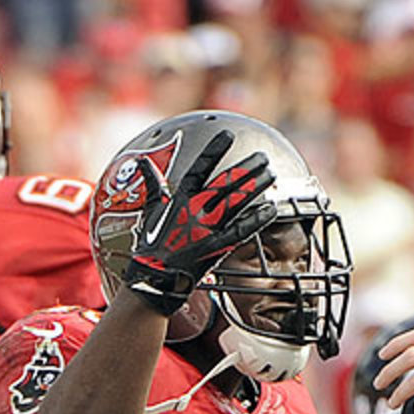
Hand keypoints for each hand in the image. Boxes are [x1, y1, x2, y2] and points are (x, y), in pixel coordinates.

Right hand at [124, 130, 277, 314]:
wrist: (153, 279)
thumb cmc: (151, 246)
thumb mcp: (150, 212)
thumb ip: (153, 187)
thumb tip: (142, 163)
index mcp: (179, 200)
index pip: (199, 168)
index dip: (213, 150)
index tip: (227, 134)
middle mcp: (195, 210)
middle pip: (225, 183)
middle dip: (246, 168)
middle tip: (263, 157)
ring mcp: (207, 229)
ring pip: (236, 201)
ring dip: (255, 186)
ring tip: (271, 174)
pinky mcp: (216, 248)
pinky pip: (241, 231)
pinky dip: (256, 219)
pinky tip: (272, 209)